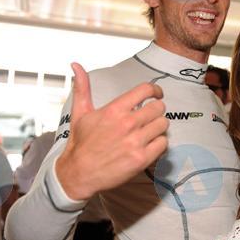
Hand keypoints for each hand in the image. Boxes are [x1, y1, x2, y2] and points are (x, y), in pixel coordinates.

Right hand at [56, 63, 168, 199]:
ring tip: (148, 131)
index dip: (155, 90)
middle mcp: (127, 124)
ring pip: (163, 125)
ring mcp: (135, 142)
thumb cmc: (81, 143)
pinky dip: (159, 143)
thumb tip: (76, 65)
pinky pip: (164, 144)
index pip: (146, 90)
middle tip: (149, 117)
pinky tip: (150, 145)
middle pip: (159, 108)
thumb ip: (82, 88)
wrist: (79, 174)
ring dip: (158, 127)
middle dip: (156, 111)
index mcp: (114, 110)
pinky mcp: (141, 159)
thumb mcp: (80, 113)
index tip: (157, 94)